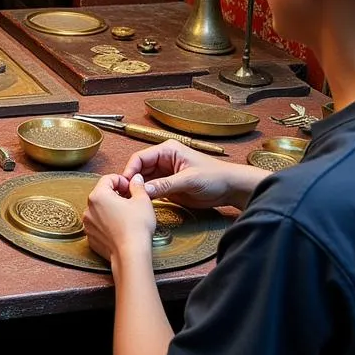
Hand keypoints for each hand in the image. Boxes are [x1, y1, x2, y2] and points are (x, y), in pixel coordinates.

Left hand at [83, 173, 157, 262]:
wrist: (131, 255)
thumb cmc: (136, 228)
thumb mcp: (142, 201)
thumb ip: (137, 186)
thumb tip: (136, 179)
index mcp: (98, 195)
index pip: (108, 178)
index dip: (122, 181)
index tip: (131, 188)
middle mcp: (88, 208)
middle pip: (102, 194)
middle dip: (116, 195)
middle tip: (130, 201)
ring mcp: (88, 224)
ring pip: (99, 210)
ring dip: (111, 209)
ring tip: (126, 216)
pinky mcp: (91, 237)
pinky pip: (98, 225)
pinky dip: (107, 223)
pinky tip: (120, 228)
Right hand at [119, 140, 261, 210]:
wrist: (230, 188)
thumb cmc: (214, 177)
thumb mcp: (189, 180)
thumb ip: (166, 184)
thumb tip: (144, 190)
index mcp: (167, 150)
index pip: (140, 157)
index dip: (130, 170)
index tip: (124, 183)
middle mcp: (163, 160)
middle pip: (140, 169)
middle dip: (132, 181)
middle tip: (125, 195)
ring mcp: (165, 174)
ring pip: (144, 181)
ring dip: (139, 189)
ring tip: (131, 200)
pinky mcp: (169, 186)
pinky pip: (153, 190)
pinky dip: (147, 196)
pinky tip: (142, 203)